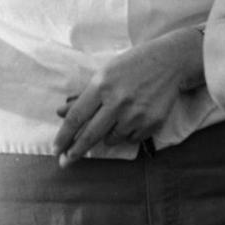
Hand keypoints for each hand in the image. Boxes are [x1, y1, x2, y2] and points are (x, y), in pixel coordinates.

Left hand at [53, 30, 197, 166]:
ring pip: (110, 139)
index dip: (64, 136)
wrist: (169, 62)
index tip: (56, 150)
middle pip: (90, 135)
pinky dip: (127, 134)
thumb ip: (84, 96)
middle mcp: (118, 101)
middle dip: (75, 151)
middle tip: (66, 162)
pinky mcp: (151, 123)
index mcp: (102, 85)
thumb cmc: (131, 66)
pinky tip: (133, 118)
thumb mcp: (104, 74)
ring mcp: (136, 114)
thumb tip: (61, 114)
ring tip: (116, 118)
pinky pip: (130, 139)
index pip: (77, 117)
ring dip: (107, 136)